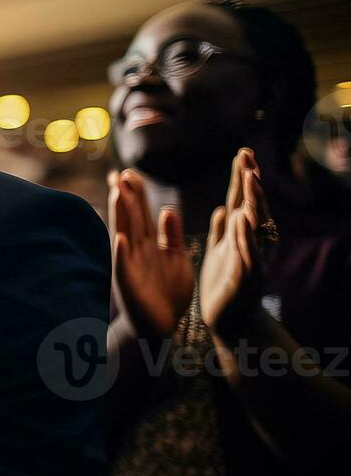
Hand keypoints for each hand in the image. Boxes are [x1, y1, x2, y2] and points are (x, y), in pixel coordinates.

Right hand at [110, 168, 193, 339]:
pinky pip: (124, 267)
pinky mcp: (129, 284)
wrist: (159, 326)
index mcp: (149, 244)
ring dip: (120, 214)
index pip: (141, 213)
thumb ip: (172, 235)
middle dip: (126, 196)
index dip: (137, 194)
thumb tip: (168, 208)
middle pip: (131, 218)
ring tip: (117, 193)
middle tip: (119, 172)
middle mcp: (136, 251)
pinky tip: (120, 240)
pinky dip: (121, 254)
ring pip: (125, 235)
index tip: (130, 172)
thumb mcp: (176, 258)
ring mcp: (130, 266)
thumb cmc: (167, 292)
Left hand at [201, 149, 270, 331]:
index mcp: (240, 236)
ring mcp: (252, 260)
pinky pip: (247, 253)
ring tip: (250, 179)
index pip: (242, 202)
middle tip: (249, 159)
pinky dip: (244, 237)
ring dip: (253, 203)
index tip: (243, 154)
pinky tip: (241, 219)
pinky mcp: (246, 279)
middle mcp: (251, 244)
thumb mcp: (219, 254)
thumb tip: (224, 208)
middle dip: (251, 184)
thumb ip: (222, 232)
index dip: (243, 179)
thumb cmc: (224, 286)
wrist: (230, 322)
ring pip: (255, 228)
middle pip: (254, 209)